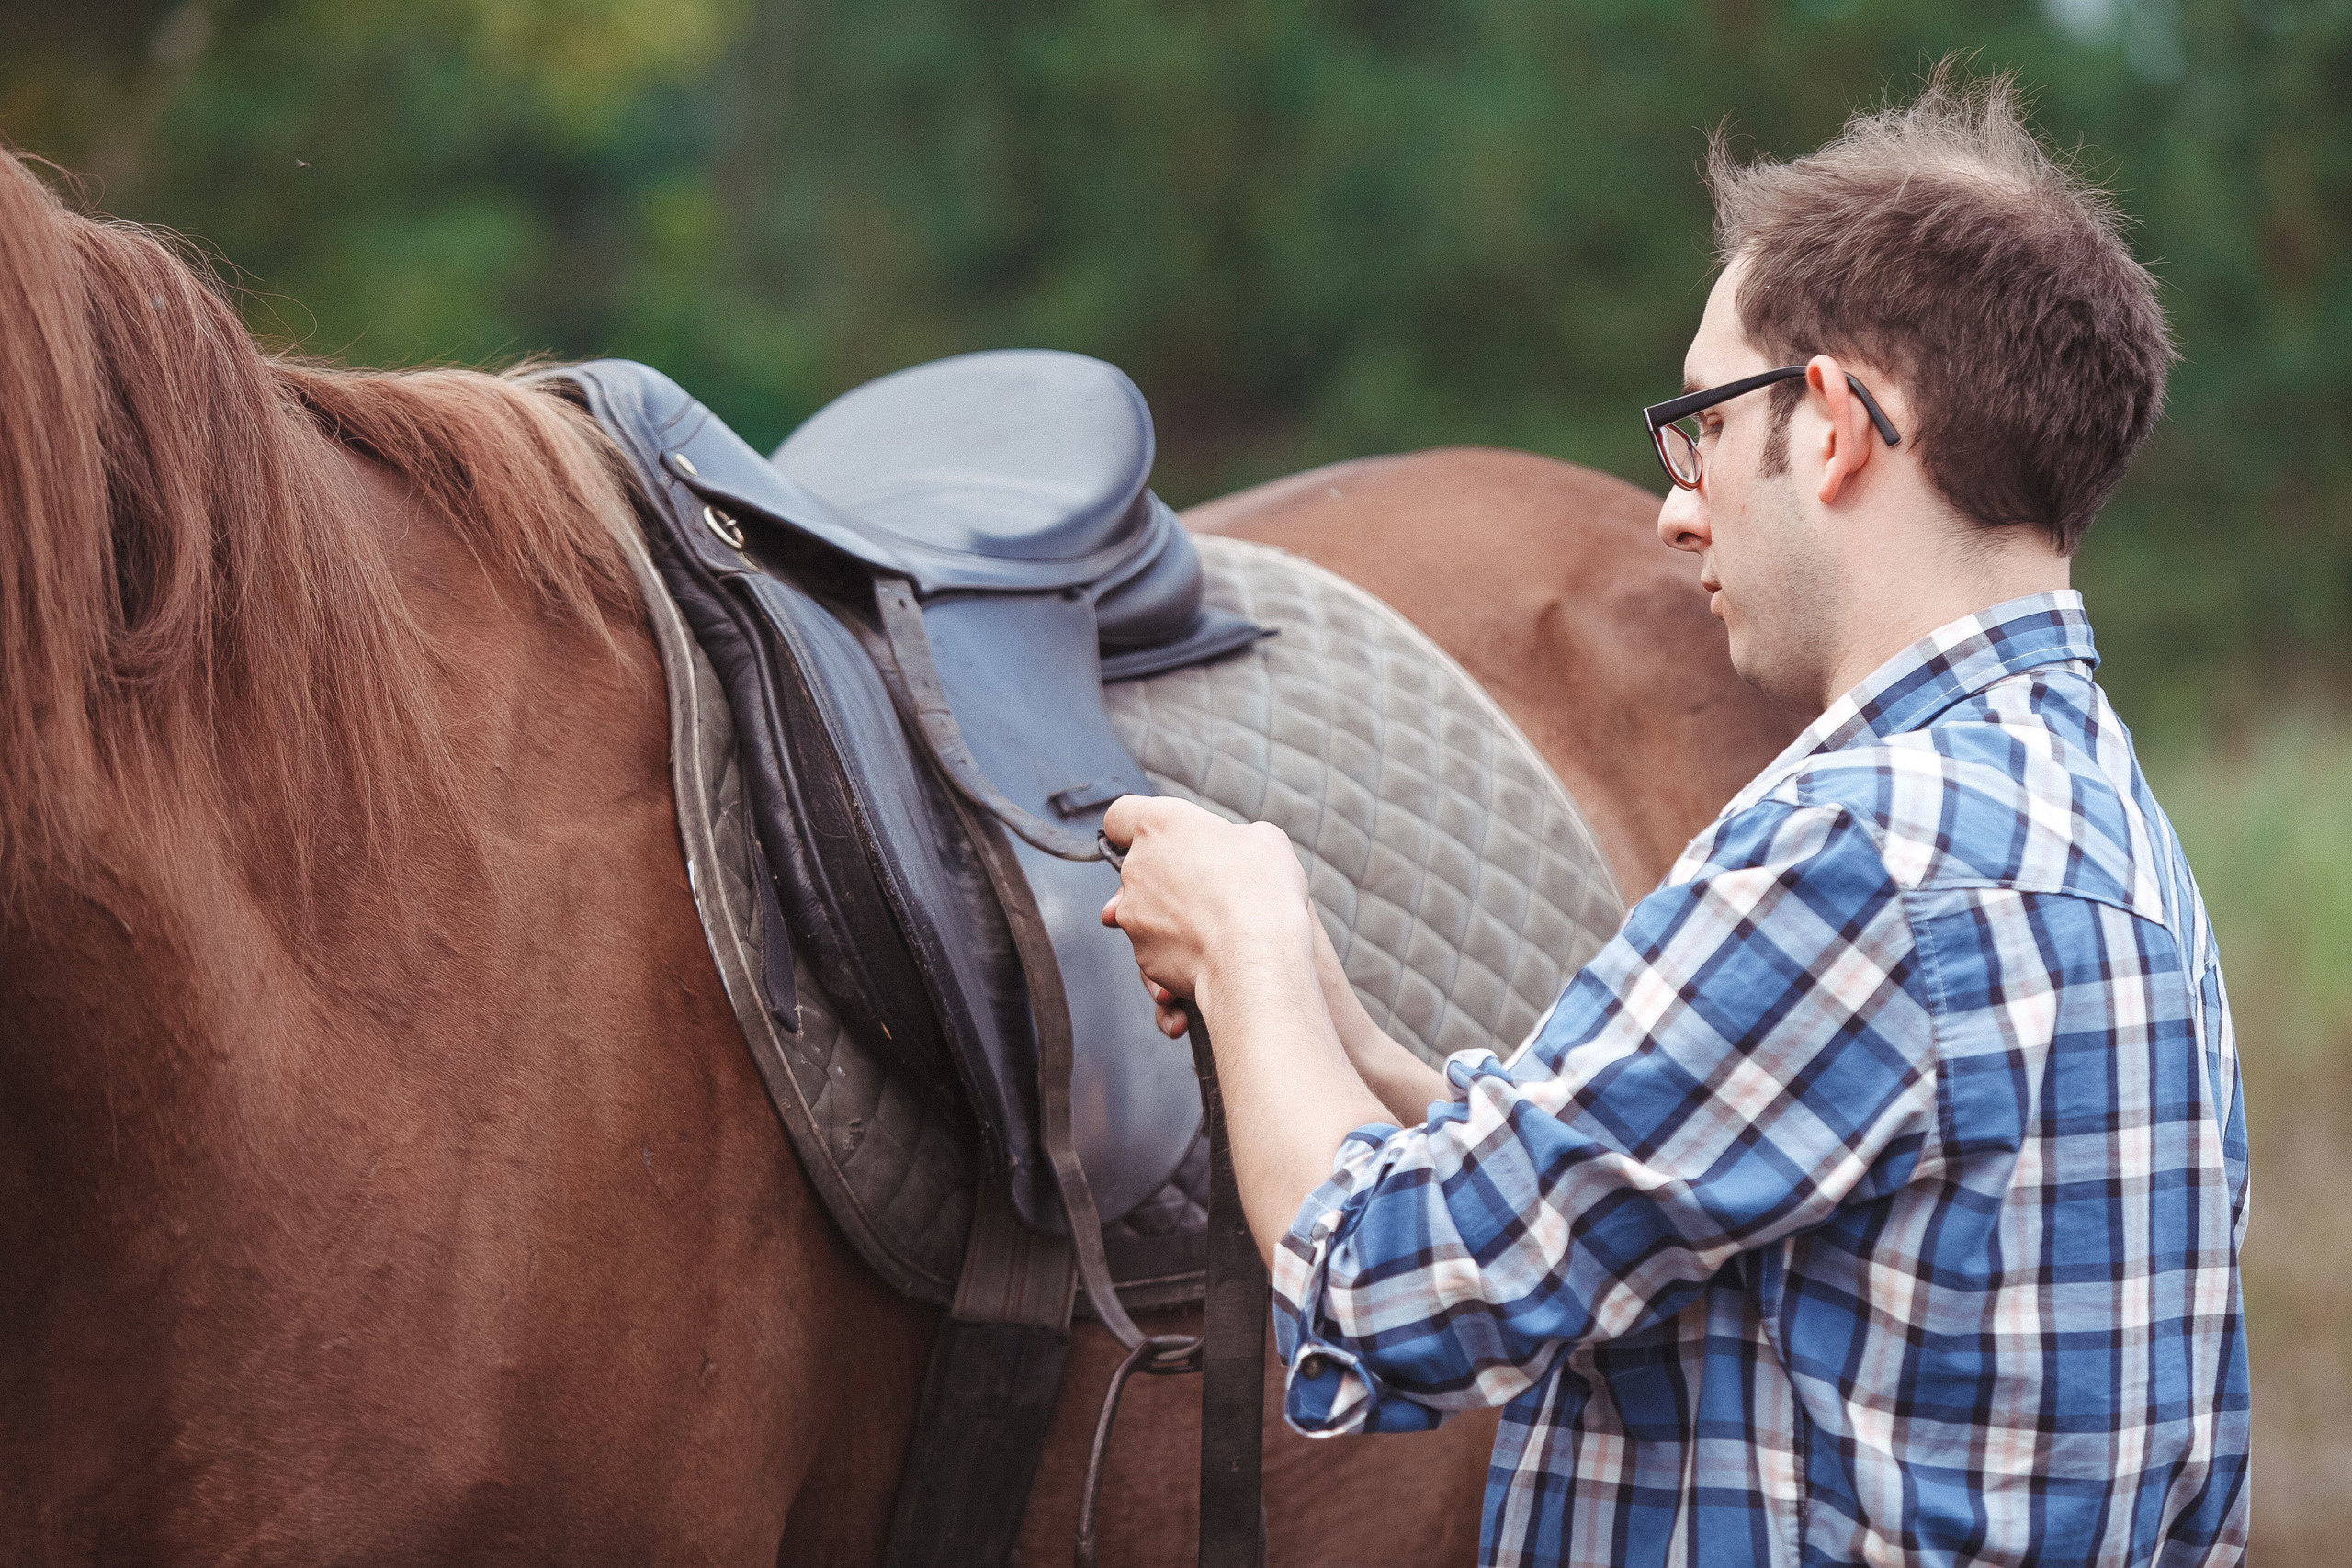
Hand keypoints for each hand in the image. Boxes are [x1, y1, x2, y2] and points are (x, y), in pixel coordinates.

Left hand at [1100, 796, 1313, 1033]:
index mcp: (1159, 826)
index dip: (1135, 828)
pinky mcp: (1143, 955)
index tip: (1159, 840)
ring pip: (1147, 911)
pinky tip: (1211, 952)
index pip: (1120, 816)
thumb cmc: (1261, 890)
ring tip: (1216, 926)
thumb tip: (1231, 851)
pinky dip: (1178, 950)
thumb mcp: (1265, 840)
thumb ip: (1233, 837)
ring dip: (1172, 916)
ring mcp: (1133, 915)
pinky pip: (1157, 948)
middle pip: (1138, 867)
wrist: (1254, 959)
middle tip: (1209, 888)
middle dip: (1166, 877)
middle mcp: (1135, 868)